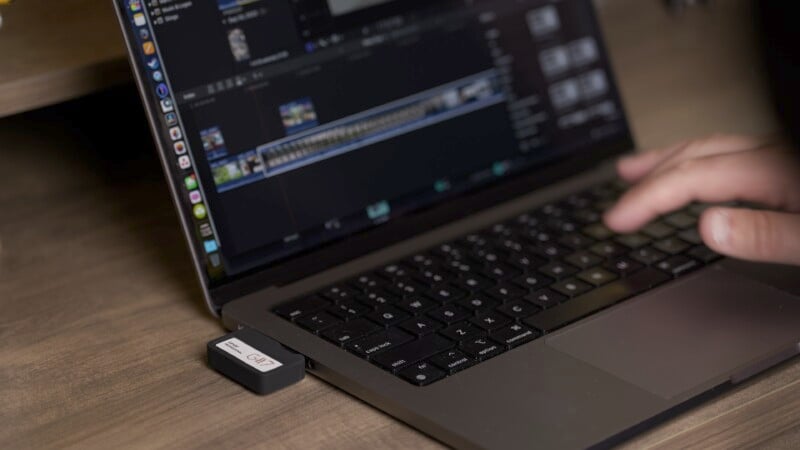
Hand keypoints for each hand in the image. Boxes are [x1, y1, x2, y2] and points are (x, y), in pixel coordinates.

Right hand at [603, 134, 799, 265]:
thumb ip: (767, 235)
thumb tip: (708, 228)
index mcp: (776, 170)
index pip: (693, 177)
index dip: (648, 197)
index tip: (616, 220)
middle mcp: (774, 153)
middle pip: (694, 157)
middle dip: (645, 181)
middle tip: (614, 209)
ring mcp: (781, 153)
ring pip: (709, 148)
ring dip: (664, 161)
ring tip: (630, 170)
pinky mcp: (787, 162)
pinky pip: (728, 152)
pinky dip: (695, 160)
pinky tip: (692, 171)